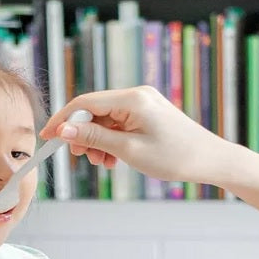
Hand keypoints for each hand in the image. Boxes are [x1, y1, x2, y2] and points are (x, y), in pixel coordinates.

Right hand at [39, 86, 227, 183]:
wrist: (211, 160)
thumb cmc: (175, 157)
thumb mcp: (130, 151)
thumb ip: (95, 139)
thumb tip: (64, 131)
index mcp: (132, 99)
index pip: (85, 104)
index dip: (63, 121)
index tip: (47, 138)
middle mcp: (138, 95)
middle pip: (95, 110)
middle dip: (83, 135)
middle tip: (81, 158)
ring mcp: (145, 103)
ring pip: (107, 119)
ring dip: (98, 141)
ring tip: (103, 163)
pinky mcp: (150, 113)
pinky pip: (122, 124)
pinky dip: (113, 140)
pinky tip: (114, 159)